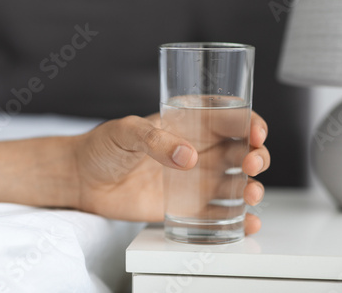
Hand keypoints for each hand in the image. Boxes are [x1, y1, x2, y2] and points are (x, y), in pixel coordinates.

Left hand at [73, 111, 269, 234]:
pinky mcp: (187, 206)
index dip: (250, 123)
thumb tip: (187, 156)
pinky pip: (218, 212)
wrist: (83, 179)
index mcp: (190, 124)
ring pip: (237, 182)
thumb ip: (155, 139)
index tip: (255, 133)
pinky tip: (247, 222)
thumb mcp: (126, 131)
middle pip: (242, 151)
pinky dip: (237, 218)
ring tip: (250, 195)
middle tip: (252, 165)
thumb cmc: (103, 146)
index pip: (230, 118)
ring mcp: (196, 180)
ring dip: (252, 188)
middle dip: (257, 157)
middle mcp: (200, 151)